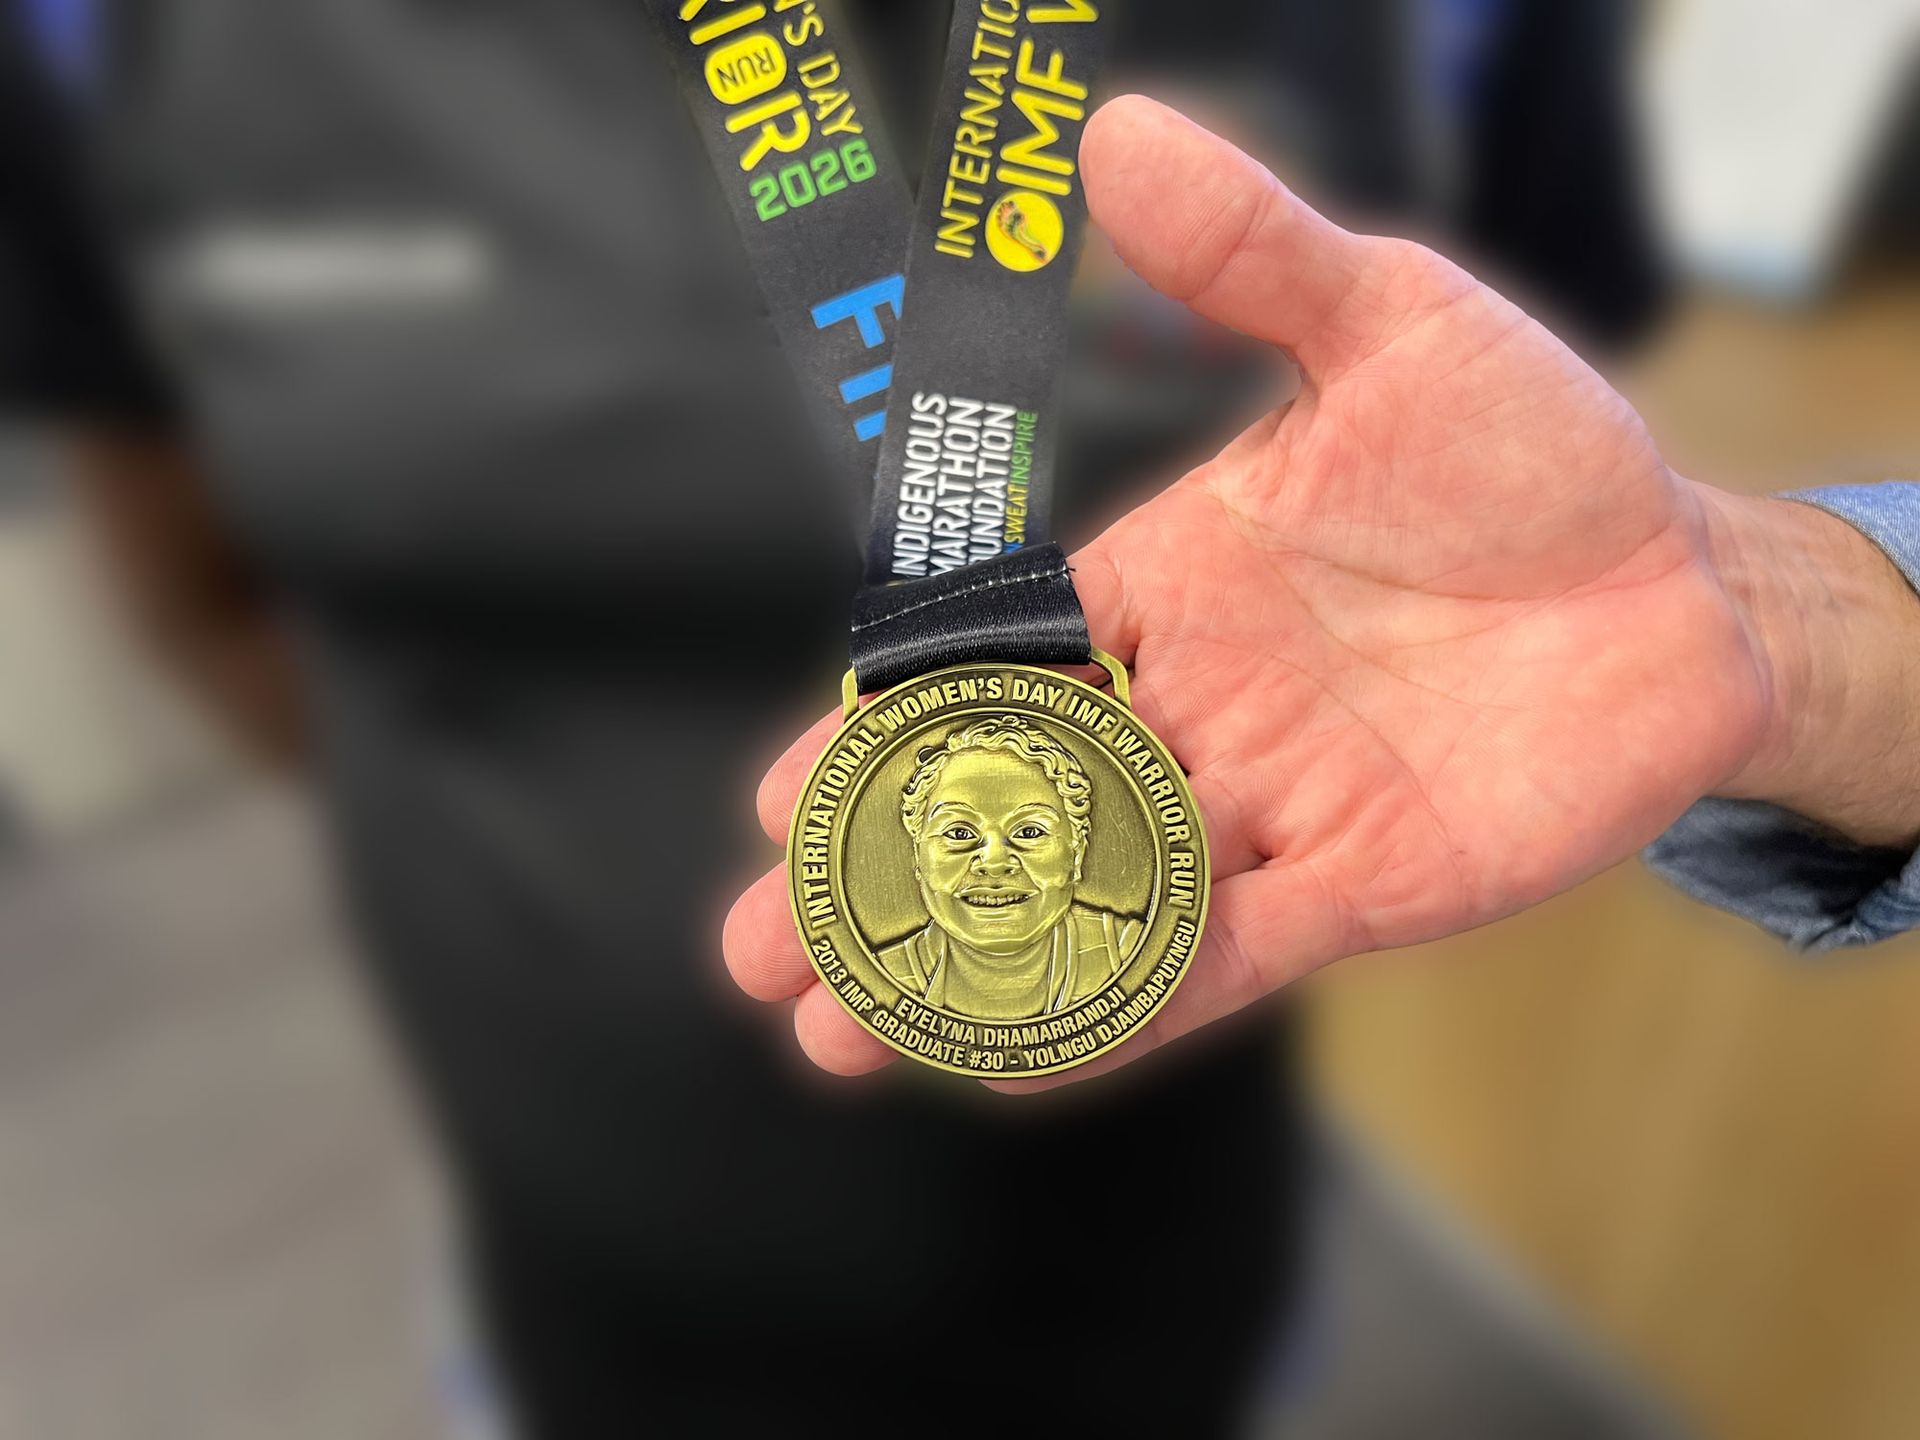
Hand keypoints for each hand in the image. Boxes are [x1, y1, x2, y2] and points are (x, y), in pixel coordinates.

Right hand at [724, 96, 1919, 1084]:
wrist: (1683, 581)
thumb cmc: (1530, 447)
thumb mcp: (1389, 324)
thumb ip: (1248, 256)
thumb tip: (1112, 133)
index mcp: (1170, 577)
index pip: (994, 660)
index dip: (885, 728)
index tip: (779, 800)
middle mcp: (1194, 701)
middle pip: (1006, 799)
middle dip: (883, 876)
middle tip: (759, 951)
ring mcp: (1270, 802)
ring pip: (1088, 897)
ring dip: (966, 965)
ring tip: (838, 1033)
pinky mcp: (1360, 885)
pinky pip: (1218, 959)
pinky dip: (1118, 1010)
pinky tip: (1012, 1060)